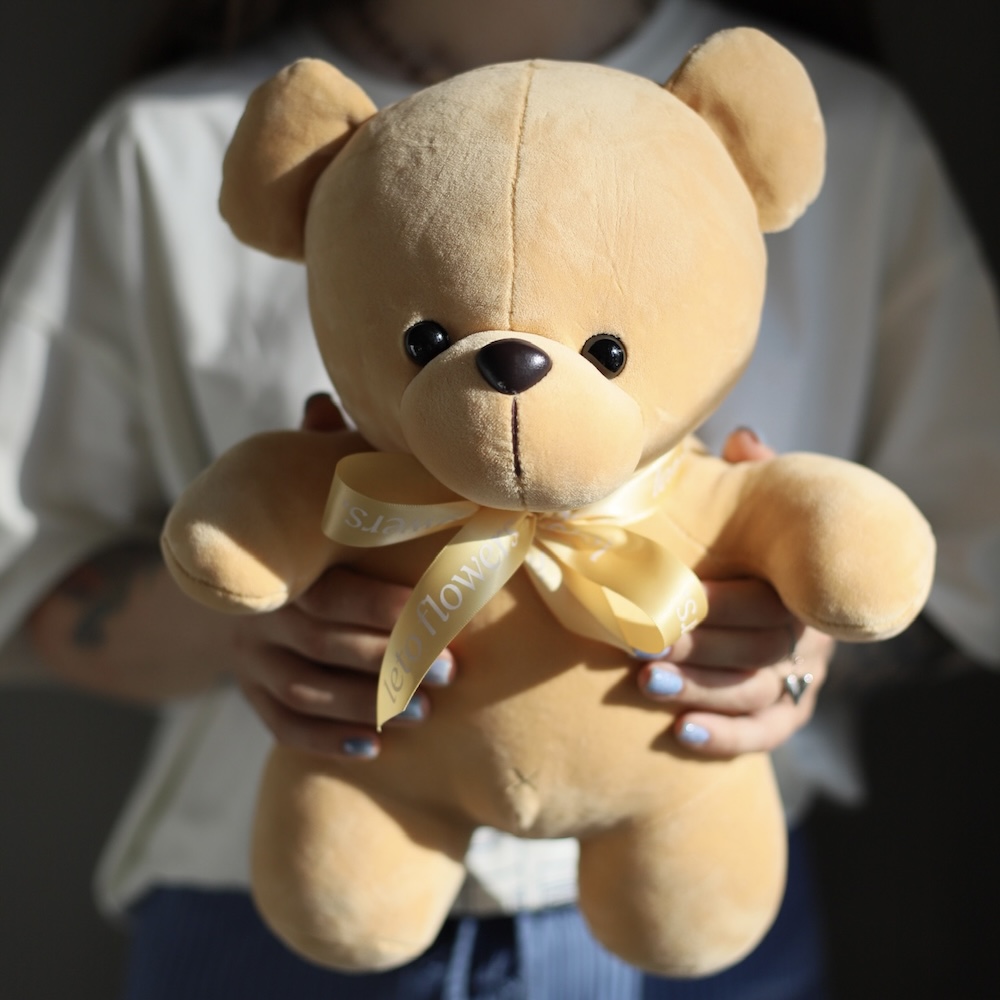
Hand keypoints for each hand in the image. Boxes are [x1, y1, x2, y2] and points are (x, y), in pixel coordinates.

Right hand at [28, 393, 452, 761]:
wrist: (226, 577)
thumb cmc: (288, 531)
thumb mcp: (294, 488)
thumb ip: (316, 455)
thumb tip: (323, 401)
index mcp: (277, 567)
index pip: (327, 593)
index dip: (378, 607)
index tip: (433, 615)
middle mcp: (257, 616)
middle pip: (321, 646)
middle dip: (388, 661)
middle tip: (450, 671)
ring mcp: (249, 660)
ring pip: (304, 692)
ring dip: (367, 705)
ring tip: (425, 713)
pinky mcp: (250, 693)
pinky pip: (282, 726)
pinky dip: (326, 741)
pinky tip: (374, 749)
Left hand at [637, 428, 835, 757]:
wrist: (761, 588)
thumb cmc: (746, 542)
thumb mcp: (752, 505)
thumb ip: (750, 476)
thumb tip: (744, 438)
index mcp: (799, 584)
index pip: (771, 601)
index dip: (725, 604)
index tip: (673, 600)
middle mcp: (807, 633)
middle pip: (761, 650)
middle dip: (699, 649)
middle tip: (643, 646)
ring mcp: (799, 676)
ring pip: (757, 694)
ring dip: (701, 691)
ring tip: (649, 684)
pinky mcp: (786, 712)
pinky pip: (765, 734)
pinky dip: (727, 738)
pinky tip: (682, 734)